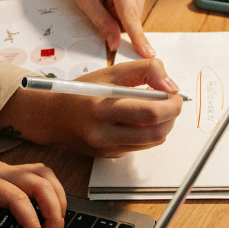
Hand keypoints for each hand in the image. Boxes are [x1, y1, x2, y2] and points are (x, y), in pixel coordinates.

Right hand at [0, 58, 182, 158]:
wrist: (53, 116)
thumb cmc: (81, 91)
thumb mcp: (111, 72)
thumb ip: (145, 71)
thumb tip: (171, 86)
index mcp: (101, 109)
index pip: (150, 113)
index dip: (171, 104)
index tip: (176, 95)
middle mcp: (103, 134)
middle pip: (156, 133)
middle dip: (171, 117)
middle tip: (171, 102)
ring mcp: (107, 149)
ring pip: (152, 142)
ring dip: (162, 125)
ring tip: (155, 108)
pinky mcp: (110, 156)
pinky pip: (140, 146)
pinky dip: (147, 132)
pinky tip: (136, 120)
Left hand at [0, 139, 66, 227]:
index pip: (18, 198)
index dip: (33, 223)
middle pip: (41, 182)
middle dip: (54, 212)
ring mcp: (4, 168)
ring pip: (44, 174)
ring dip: (56, 199)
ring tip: (55, 227)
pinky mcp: (5, 171)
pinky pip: (38, 175)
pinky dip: (50, 191)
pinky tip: (48, 211)